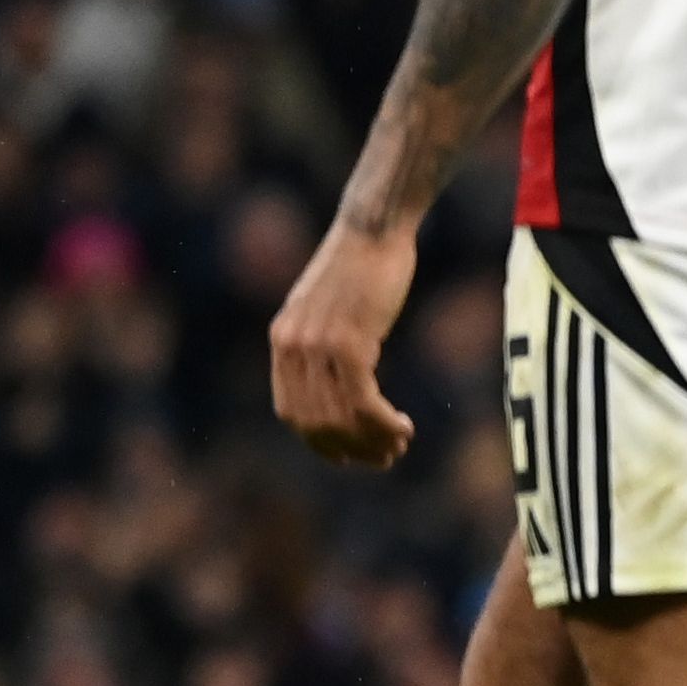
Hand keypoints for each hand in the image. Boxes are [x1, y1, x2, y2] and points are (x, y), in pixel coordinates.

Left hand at [269, 220, 421, 466]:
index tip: (351, 454)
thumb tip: (342, 378)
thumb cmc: (363, 262)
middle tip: (384, 457)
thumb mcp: (330, 305)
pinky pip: (362, 401)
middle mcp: (292, 346)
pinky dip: (383, 423)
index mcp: (283, 340)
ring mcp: (318, 345)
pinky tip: (404, 426)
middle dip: (350, 449)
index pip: (290, 412)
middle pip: (314, 423)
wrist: (374, 227)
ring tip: (399, 445)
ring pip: (340, 417)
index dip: (320, 442)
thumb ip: (325, 340)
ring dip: (372, 440)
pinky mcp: (349, 342)